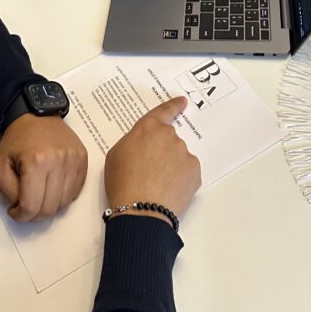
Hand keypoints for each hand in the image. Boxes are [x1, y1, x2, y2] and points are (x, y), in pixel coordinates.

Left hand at [0, 114, 87, 221]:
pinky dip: (64, 195)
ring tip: (39, 194)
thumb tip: (23, 209)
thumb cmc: (17, 140)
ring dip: (50, 205)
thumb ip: (9, 193)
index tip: (15, 211)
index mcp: (36, 162)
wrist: (36, 115)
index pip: (31, 206)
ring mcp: (74, 160)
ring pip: (64, 203)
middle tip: (26, 205)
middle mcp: (59, 161)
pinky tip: (52, 186)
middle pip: (49, 208)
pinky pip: (76, 191)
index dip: (21, 216)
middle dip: (35, 214)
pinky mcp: (83, 159)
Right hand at [105, 97, 200, 222]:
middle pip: (168, 140)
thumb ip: (133, 141)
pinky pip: (187, 172)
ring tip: (155, 186)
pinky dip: (180, 179)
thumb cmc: (122, 182)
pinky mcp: (194, 171)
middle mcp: (169, 136)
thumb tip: (142, 145)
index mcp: (148, 128)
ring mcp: (184, 153)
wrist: (141, 210)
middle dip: (161, 152)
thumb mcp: (116, 154)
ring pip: (178, 157)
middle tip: (148, 171)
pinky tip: (167, 191)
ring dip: (170, 166)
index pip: (163, 111)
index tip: (182, 101)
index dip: (173, 106)